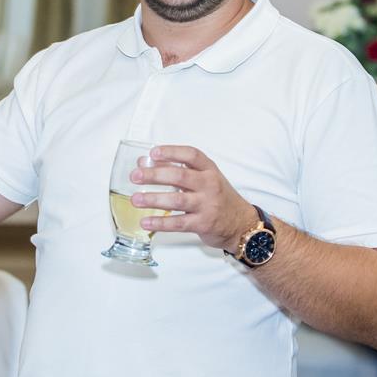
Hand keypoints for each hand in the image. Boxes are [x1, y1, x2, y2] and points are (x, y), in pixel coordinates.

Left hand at [129, 145, 255, 251]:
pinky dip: (160, 223)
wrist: (241, 224)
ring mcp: (207, 204)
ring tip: (135, 199)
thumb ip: (177, 170)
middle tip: (135, 176)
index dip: (171, 152)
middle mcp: (209, 185)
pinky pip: (178, 223)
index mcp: (209, 170)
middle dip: (154, 175)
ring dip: (153, 199)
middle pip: (179, 176)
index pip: (191, 155)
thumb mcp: (204, 179)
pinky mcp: (203, 224)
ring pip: (177, 200)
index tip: (153, 152)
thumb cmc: (219, 198)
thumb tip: (144, 163)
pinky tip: (145, 222)